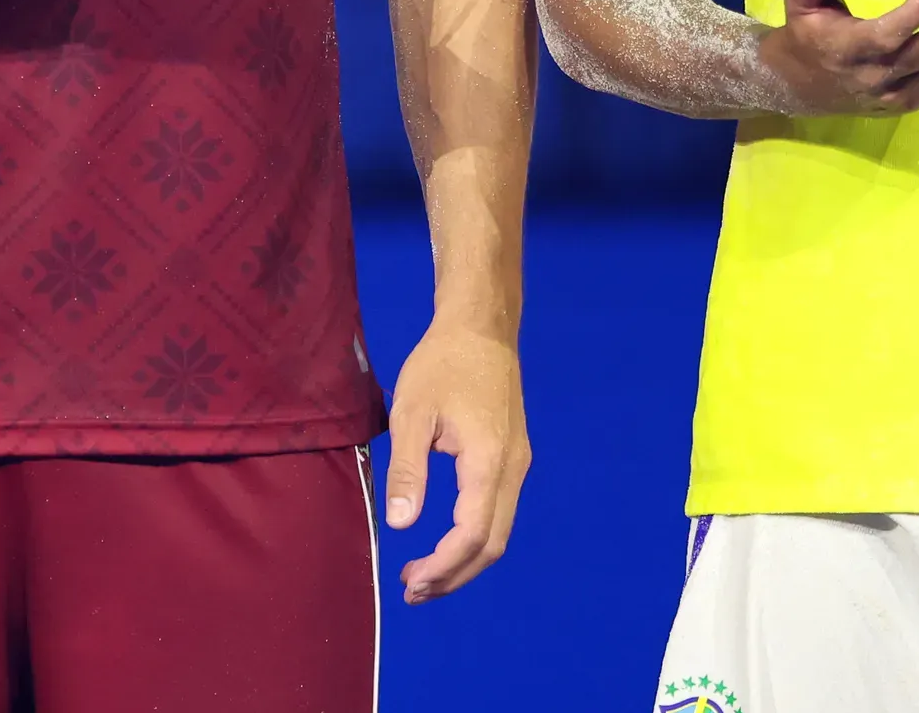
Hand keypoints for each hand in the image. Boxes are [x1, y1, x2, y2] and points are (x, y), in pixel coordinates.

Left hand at [384, 320, 529, 601]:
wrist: (481, 328)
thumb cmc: (442, 364)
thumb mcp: (412, 413)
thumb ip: (408, 469)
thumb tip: (400, 524)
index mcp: (489, 462)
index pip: (472, 535)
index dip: (443, 567)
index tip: (410, 581)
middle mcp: (513, 471)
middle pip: (491, 544)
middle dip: (453, 575)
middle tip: (412, 590)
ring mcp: (517, 465)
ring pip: (498, 531)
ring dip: (463, 560)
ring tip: (423, 574)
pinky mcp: (513, 458)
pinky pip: (498, 512)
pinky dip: (472, 537)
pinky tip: (444, 539)